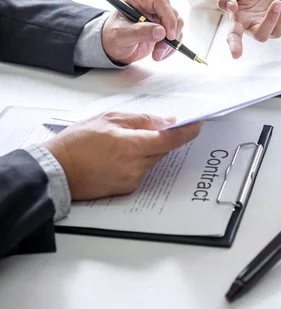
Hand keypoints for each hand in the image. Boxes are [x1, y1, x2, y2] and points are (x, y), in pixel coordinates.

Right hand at [43, 112, 201, 200]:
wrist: (55, 170)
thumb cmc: (76, 143)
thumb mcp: (109, 119)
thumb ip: (141, 120)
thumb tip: (165, 121)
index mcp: (132, 146)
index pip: (171, 140)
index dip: (187, 132)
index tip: (197, 125)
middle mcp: (136, 166)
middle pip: (163, 150)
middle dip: (161, 138)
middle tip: (149, 128)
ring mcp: (132, 180)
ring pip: (152, 160)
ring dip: (147, 149)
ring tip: (121, 142)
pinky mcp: (127, 189)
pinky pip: (142, 171)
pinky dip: (137, 161)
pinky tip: (118, 156)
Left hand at [101, 0, 184, 63]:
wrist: (114, 48)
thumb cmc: (112, 37)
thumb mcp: (121, 36)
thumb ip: (140, 32)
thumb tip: (161, 32)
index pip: (160, 1)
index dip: (168, 17)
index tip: (169, 36)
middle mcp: (150, 5)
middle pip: (172, 13)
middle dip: (170, 34)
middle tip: (160, 49)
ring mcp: (159, 16)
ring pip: (177, 25)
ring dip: (170, 43)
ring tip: (156, 55)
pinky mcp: (164, 28)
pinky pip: (176, 35)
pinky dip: (170, 48)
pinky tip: (158, 54)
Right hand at [218, 0, 280, 58]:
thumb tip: (231, 8)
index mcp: (239, 21)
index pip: (234, 36)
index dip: (235, 45)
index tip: (236, 55)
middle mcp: (252, 27)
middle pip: (262, 36)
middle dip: (271, 20)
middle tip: (276, 2)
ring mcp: (268, 27)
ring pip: (277, 32)